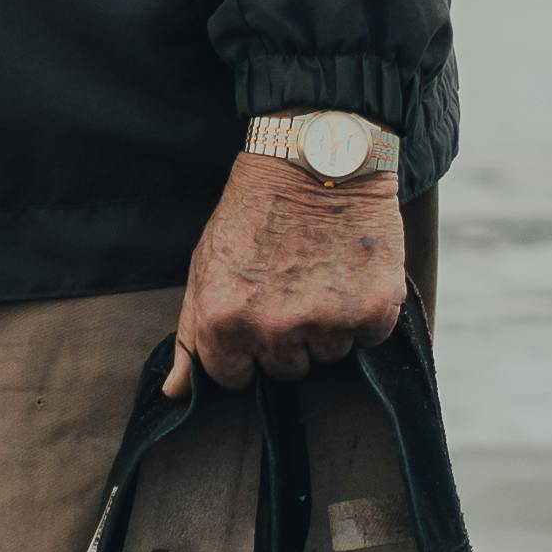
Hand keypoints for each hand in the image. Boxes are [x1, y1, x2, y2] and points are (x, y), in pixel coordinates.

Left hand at [169, 150, 403, 390]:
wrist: (314, 158)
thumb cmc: (252, 214)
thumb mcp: (205, 267)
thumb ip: (191, 337)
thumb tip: (177, 393)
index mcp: (223, 323)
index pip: (234, 378)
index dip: (245, 350)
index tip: (255, 315)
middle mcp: (275, 329)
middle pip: (286, 370)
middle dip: (287, 337)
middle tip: (292, 285)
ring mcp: (327, 321)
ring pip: (330, 355)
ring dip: (328, 324)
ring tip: (321, 273)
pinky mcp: (375, 309)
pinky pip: (369, 337)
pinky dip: (365, 312)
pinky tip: (351, 273)